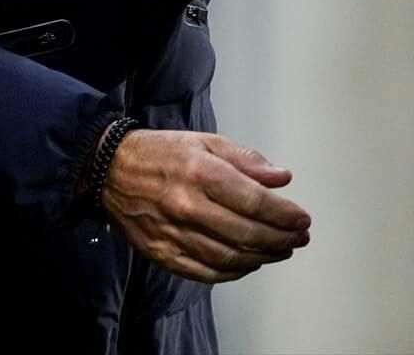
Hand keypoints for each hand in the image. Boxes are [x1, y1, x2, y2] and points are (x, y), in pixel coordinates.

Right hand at [101, 129, 311, 283]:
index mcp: (201, 173)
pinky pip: (206, 272)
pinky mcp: (164, 253)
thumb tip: (281, 178)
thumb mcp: (205, 142)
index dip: (284, 214)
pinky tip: (249, 263)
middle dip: (281, 238)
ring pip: (229, 257)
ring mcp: (175, 233)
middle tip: (299, 238)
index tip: (302, 219)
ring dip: (262, 257)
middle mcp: (188, 206)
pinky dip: (233, 271)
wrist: (111, 171)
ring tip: (281, 250)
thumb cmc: (161, 153)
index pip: (254, 201)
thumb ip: (246, 160)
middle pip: (246, 233)